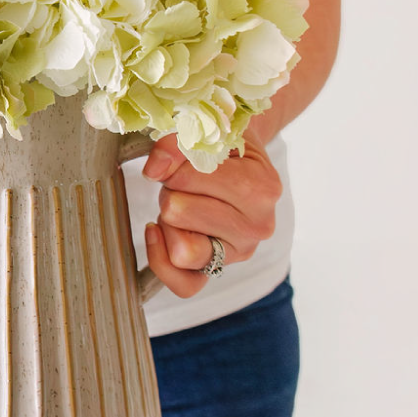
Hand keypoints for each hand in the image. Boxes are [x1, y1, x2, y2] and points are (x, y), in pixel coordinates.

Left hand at [141, 130, 281, 297]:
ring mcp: (239, 253)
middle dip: (170, 191)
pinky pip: (184, 284)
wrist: (242, 160)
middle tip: (182, 183)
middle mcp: (258, 226)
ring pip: (182, 251)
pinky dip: (161, 259)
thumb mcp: (209, 131)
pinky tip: (157, 231)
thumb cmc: (224, 144)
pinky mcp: (218, 270)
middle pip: (179, 212)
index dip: (171, 164)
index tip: (178, 156)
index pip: (189, 177)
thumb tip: (154, 171)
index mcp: (263, 188)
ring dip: (169, 222)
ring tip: (181, 203)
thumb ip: (179, 143)